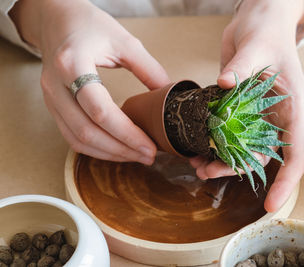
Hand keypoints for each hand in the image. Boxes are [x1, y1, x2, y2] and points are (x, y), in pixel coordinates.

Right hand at [11, 0, 169, 163]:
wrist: (56, 19)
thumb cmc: (90, 25)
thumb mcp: (124, 41)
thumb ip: (148, 69)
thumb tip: (169, 96)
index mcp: (73, 64)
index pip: (100, 110)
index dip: (127, 134)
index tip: (150, 146)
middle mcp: (55, 84)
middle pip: (87, 131)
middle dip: (121, 150)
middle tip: (148, 156)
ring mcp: (50, 97)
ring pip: (76, 139)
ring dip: (108, 154)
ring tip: (136, 156)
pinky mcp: (53, 105)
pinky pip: (70, 136)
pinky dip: (94, 148)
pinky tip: (116, 149)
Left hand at [189, 0, 303, 211]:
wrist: (257, 20)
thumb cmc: (268, 30)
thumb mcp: (259, 45)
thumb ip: (243, 64)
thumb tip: (223, 83)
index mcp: (292, 107)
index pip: (295, 153)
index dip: (286, 182)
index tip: (271, 205)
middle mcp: (275, 116)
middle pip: (261, 156)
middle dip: (236, 170)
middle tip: (207, 172)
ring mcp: (255, 114)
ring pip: (241, 149)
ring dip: (220, 160)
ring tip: (197, 165)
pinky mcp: (237, 107)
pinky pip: (227, 132)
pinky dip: (212, 143)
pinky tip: (194, 148)